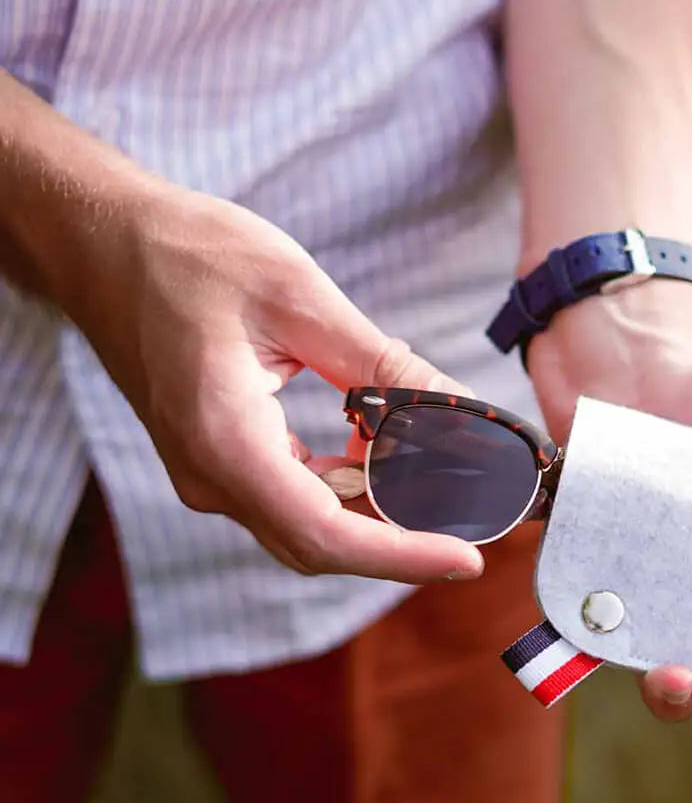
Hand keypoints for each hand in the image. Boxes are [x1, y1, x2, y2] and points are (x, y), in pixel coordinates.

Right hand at [64, 187, 485, 582]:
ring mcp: (209, 475)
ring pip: (311, 527)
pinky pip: (293, 498)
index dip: (403, 555)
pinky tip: (384, 451)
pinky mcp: (218, 461)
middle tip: (476, 525)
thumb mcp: (300, 298)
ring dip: (380, 514)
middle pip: (323, 544)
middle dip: (404, 542)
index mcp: (223, 439)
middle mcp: (210, 476)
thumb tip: (460, 410)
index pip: (326, 533)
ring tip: (443, 482)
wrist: (104, 243)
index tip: (465, 559)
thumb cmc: (189, 255)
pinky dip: (348, 487)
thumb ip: (383, 365)